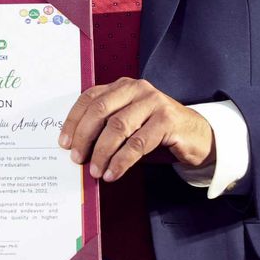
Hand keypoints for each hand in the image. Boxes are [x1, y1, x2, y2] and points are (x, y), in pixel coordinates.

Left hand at [58, 78, 213, 179]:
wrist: (196, 134)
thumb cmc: (156, 130)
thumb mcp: (128, 123)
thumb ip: (106, 128)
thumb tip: (77, 149)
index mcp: (122, 86)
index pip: (89, 98)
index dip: (74, 121)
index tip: (64, 143)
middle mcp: (137, 89)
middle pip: (100, 110)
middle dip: (85, 137)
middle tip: (77, 159)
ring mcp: (154, 102)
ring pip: (118, 127)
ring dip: (102, 152)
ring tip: (95, 170)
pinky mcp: (167, 120)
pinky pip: (138, 143)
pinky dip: (122, 161)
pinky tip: (113, 173)